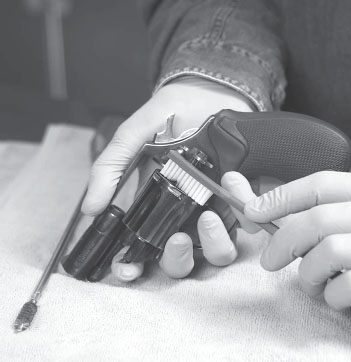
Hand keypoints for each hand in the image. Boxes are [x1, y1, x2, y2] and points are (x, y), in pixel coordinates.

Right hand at [82, 78, 253, 280]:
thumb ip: (112, 167)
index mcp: (155, 204)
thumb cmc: (171, 113)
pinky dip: (244, 213)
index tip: (129, 270)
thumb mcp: (134, 136)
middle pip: (180, 260)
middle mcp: (185, 214)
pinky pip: (249, 223)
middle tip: (176, 241)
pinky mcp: (242, 199)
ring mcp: (215, 209)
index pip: (141, 247)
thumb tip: (90, 207)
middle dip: (177, 261)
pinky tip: (232, 184)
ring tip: (208, 217)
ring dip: (214, 244)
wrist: (210, 91)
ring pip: (217, 252)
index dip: (132, 265)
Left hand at [244, 171, 350, 317]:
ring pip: (326, 254)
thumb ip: (325, 212)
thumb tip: (262, 211)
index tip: (252, 211)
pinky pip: (345, 287)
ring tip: (313, 282)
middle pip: (317, 220)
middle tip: (270, 260)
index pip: (319, 185)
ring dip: (308, 274)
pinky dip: (331, 296)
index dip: (281, 197)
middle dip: (283, 242)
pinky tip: (338, 296)